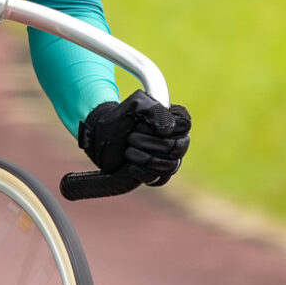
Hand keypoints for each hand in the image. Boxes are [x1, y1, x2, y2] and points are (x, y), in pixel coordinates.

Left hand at [77, 92, 191, 187]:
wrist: (101, 139)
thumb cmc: (119, 119)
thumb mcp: (135, 105)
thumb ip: (154, 110)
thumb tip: (167, 130)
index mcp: (175, 118)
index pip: (184, 124)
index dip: (163, 125)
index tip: (141, 123)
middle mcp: (177, 138)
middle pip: (178, 147)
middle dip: (149, 143)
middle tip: (130, 137)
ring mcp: (171, 158)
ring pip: (171, 165)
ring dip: (144, 158)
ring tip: (128, 151)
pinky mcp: (159, 174)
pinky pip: (161, 179)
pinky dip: (142, 172)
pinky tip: (130, 166)